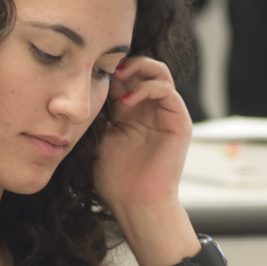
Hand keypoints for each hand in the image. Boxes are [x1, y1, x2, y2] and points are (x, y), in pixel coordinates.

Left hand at [94, 56, 192, 212]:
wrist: (135, 202)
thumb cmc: (114, 177)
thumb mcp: (99, 136)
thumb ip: (99, 110)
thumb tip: (87, 84)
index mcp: (130, 111)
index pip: (124, 76)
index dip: (109, 69)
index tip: (90, 71)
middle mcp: (149, 108)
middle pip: (143, 68)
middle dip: (123, 63)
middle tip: (105, 69)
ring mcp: (166, 113)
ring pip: (159, 72)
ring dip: (138, 68)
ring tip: (118, 78)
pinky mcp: (179, 120)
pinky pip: (167, 90)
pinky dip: (147, 87)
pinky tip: (127, 102)